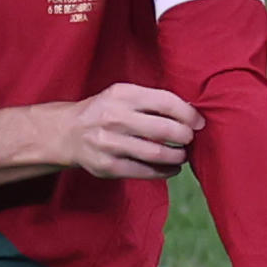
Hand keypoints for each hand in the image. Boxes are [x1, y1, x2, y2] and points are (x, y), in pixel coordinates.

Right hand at [61, 83, 204, 178]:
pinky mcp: (107, 166)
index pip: (165, 102)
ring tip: (182, 154)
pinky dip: (165, 172)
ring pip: (157, 153)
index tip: (199, 122)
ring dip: (178, 156)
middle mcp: (114, 117)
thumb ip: (151, 101)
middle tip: (190, 139)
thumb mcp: (121, 95)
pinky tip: (172, 168)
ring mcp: (109, 143)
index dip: (188, 114)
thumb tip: (190, 113)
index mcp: (122, 94)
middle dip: (185, 136)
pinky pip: (145, 171)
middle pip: (164, 129)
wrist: (67, 132)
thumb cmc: (104, 111)